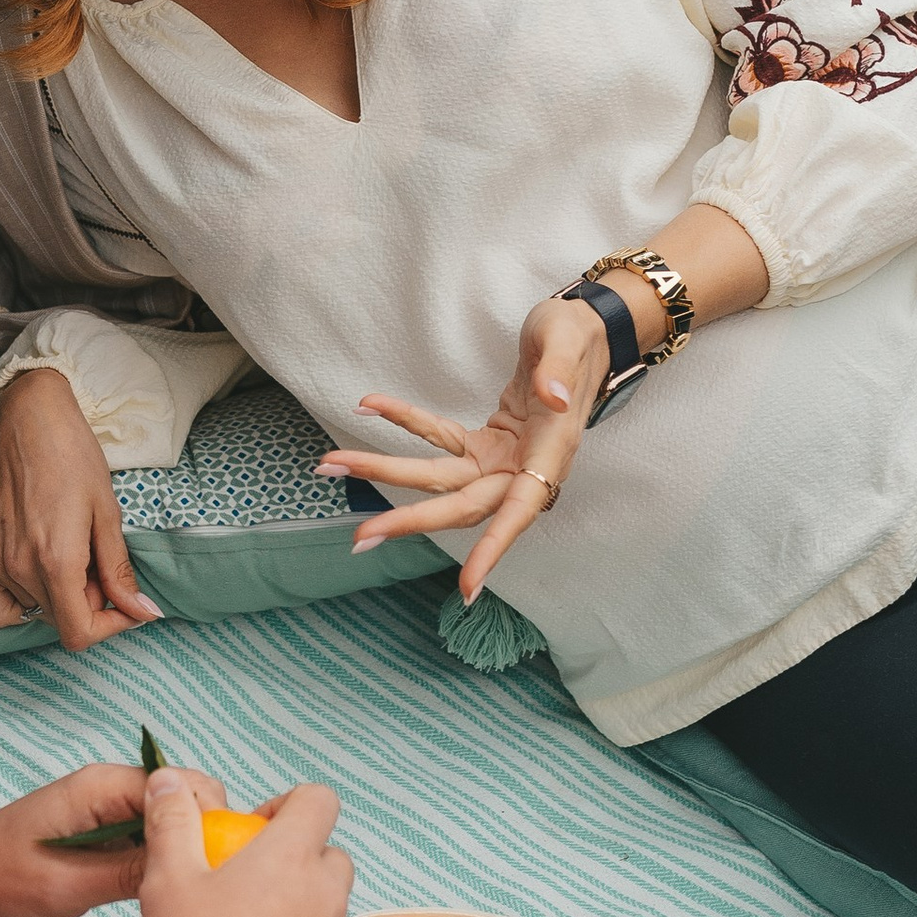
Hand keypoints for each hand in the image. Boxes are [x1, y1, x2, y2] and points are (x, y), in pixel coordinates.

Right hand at [0, 368, 163, 650]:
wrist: (29, 422)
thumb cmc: (74, 458)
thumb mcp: (108, 514)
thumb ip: (119, 571)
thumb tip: (143, 612)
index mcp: (56, 562)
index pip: (79, 633)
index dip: (111, 627)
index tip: (127, 605)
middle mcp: (21, 569)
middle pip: (60, 622)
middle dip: (90, 606)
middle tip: (100, 564)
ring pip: (35, 612)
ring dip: (61, 598)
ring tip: (73, 557)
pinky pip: (0, 607)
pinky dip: (24, 602)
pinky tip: (41, 572)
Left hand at [0, 762, 213, 916]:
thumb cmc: (0, 879)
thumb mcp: (67, 886)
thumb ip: (128, 873)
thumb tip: (185, 866)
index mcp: (100, 787)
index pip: (180, 784)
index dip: (208, 817)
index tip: (220, 860)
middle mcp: (108, 788)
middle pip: (182, 797)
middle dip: (202, 830)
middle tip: (206, 878)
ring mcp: (107, 809)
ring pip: (168, 818)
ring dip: (182, 846)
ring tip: (190, 886)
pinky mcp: (104, 832)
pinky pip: (148, 836)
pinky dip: (162, 857)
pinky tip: (166, 887)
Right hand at [139, 766, 349, 916]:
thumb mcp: (169, 878)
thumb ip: (171, 822)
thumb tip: (167, 779)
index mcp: (293, 855)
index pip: (320, 799)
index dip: (289, 805)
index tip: (254, 831)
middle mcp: (327, 892)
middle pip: (330, 854)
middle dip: (298, 860)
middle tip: (249, 885)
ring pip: (331, 906)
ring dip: (302, 906)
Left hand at [316, 294, 610, 601]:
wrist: (584, 330)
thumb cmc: (579, 335)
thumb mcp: (568, 340)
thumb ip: (558, 371)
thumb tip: (552, 398)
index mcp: (551, 453)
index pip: (520, 509)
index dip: (494, 548)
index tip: (468, 586)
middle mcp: (523, 467)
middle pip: (461, 504)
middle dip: (410, 520)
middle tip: (360, 536)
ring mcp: (501, 459)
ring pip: (439, 478)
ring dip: (385, 472)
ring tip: (332, 465)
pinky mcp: (484, 444)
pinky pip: (439, 438)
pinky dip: (404, 422)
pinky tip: (370, 407)